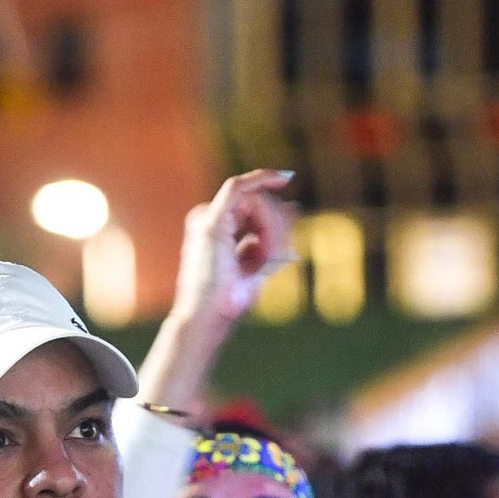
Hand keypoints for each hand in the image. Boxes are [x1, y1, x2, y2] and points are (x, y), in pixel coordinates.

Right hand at [171, 169, 296, 323]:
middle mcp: (207, 220)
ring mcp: (205, 219)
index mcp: (216, 229)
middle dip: (275, 224)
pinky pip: (239, 190)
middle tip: (273, 257)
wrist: (206, 320)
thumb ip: (273, 236)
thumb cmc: (229, 301)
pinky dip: (261, 181)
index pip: (254, 210)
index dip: (274, 219)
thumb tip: (294, 205)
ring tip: (266, 258)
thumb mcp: (260, 263)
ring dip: (271, 226)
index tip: (291, 221)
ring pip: (254, 199)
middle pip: (256, 202)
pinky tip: (281, 177)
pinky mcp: (209, 223)